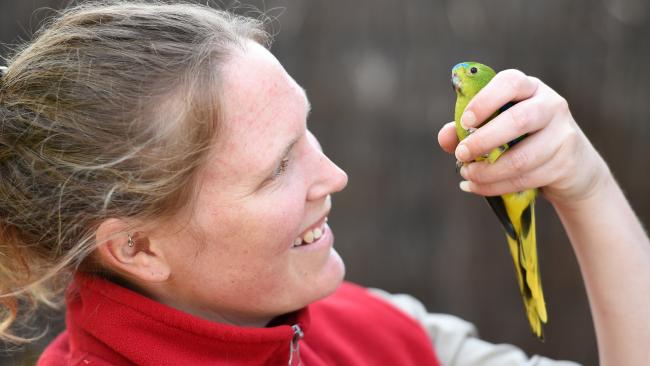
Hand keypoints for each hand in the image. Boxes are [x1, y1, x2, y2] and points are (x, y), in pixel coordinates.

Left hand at [437, 69, 609, 206]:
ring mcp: (563, 134)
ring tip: (467, 175)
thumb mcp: (496, 127)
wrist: (572, 166)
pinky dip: (495, 186)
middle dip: (484, 140)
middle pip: (518, 120)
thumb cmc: (522, 140)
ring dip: (488, 171)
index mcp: (530, 88)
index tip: (465, 122)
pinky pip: (526, 179)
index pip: (510, 82)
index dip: (485, 101)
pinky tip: (476, 187)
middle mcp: (551, 105)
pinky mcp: (565, 164)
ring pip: (522, 157)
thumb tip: (444, 137)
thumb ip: (467, 130)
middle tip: (461, 154)